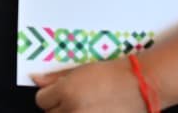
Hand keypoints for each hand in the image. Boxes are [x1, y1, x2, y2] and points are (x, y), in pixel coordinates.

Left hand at [33, 61, 147, 111]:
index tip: (58, 92)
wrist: (141, 86)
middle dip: (59, 106)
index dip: (50, 95)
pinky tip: (95, 110)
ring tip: (86, 105)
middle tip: (75, 98)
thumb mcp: (81, 70)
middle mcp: (73, 111)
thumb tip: (37, 79)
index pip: (41, 100)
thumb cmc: (113, 74)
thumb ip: (56, 77)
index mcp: (66, 92)